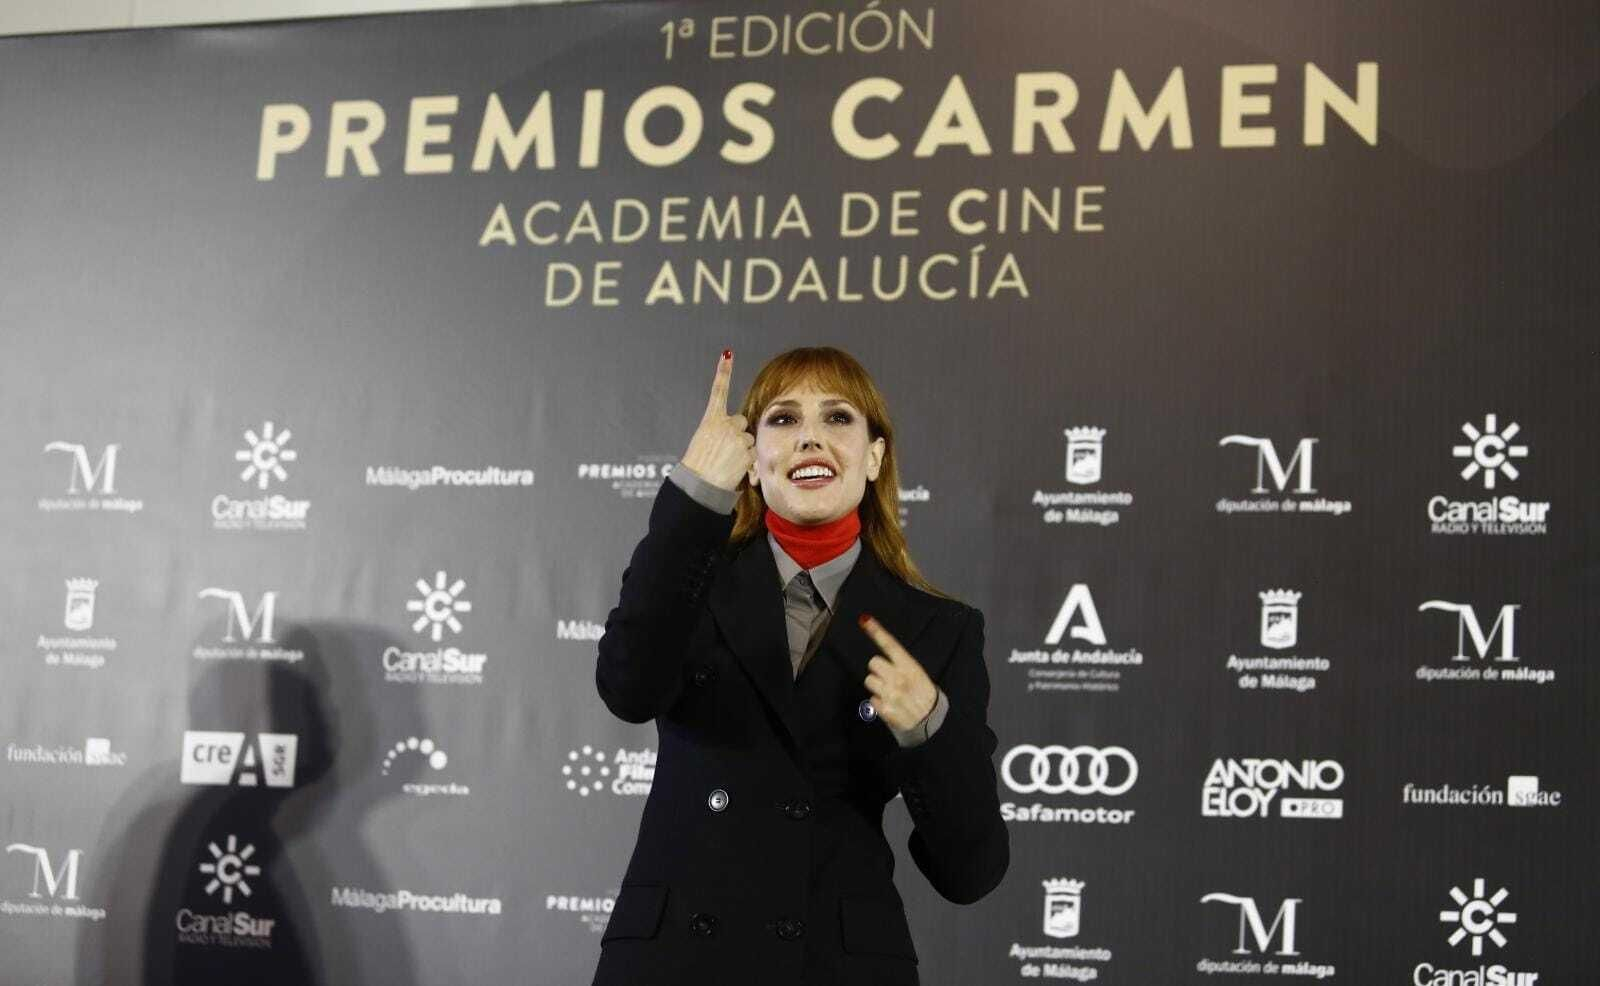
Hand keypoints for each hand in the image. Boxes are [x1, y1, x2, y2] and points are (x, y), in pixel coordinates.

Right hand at [681, 350, 755, 492]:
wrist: (700, 485)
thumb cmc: (698, 467)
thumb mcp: (703, 442)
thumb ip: (719, 432)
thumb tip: (736, 435)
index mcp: (711, 420)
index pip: (718, 391)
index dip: (723, 371)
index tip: (727, 354)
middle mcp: (726, 424)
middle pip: (741, 423)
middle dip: (738, 434)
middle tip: (726, 451)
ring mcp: (737, 436)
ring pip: (749, 440)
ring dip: (742, 450)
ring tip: (727, 463)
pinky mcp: (747, 450)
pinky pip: (752, 454)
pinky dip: (746, 462)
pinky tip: (734, 469)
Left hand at [858, 613, 938, 731]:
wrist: (930, 722)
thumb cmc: (923, 695)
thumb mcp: (918, 675)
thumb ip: (901, 664)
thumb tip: (882, 653)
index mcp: (910, 667)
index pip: (891, 645)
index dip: (877, 632)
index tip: (865, 620)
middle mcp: (900, 679)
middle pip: (873, 663)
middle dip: (878, 670)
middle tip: (888, 678)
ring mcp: (891, 694)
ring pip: (869, 681)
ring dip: (877, 687)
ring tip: (890, 693)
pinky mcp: (885, 710)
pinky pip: (871, 700)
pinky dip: (878, 703)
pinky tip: (889, 705)